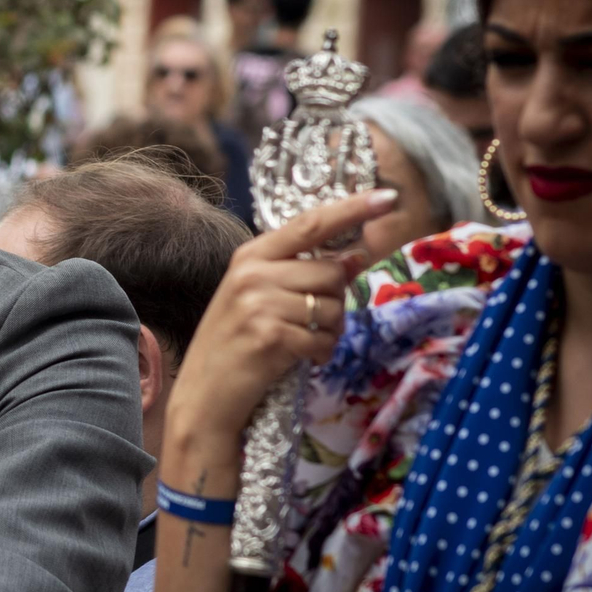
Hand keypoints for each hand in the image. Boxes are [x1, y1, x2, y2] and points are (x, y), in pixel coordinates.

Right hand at [167, 189, 398, 444]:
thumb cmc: (232, 343)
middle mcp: (253, 273)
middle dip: (334, 298)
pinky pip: (325, 339)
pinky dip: (321, 353)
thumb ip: (301, 273)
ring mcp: (259, 304)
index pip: (311, 224)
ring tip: (301, 342)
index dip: (353, 209)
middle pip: (331, 270)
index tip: (388, 197)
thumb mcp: (259, 297)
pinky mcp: (270, 337)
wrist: (203, 394)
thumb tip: (356, 255)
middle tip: (310, 321)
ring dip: (329, 330)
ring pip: (333, 307)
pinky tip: (300, 358)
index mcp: (250, 256)